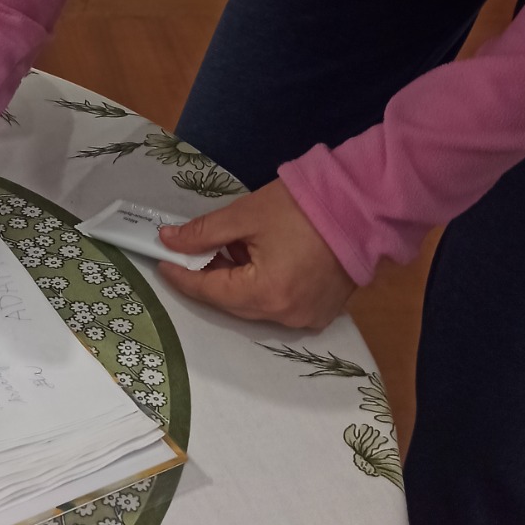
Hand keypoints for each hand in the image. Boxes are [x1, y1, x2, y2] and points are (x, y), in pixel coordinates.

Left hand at [156, 179, 355, 330]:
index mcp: (266, 295)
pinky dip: (261, 285)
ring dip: (235, 280)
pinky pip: (278, 304)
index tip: (162, 262)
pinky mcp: (321, 311)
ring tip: (227, 249)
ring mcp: (306, 318)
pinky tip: (255, 258)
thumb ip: (204, 232)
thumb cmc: (303, 208)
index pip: (210, 291)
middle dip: (209, 277)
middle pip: (232, 303)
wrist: (361, 206)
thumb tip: (169, 240)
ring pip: (254, 305)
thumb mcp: (246, 215)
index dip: (182, 276)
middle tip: (190, 252)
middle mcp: (285, 317)